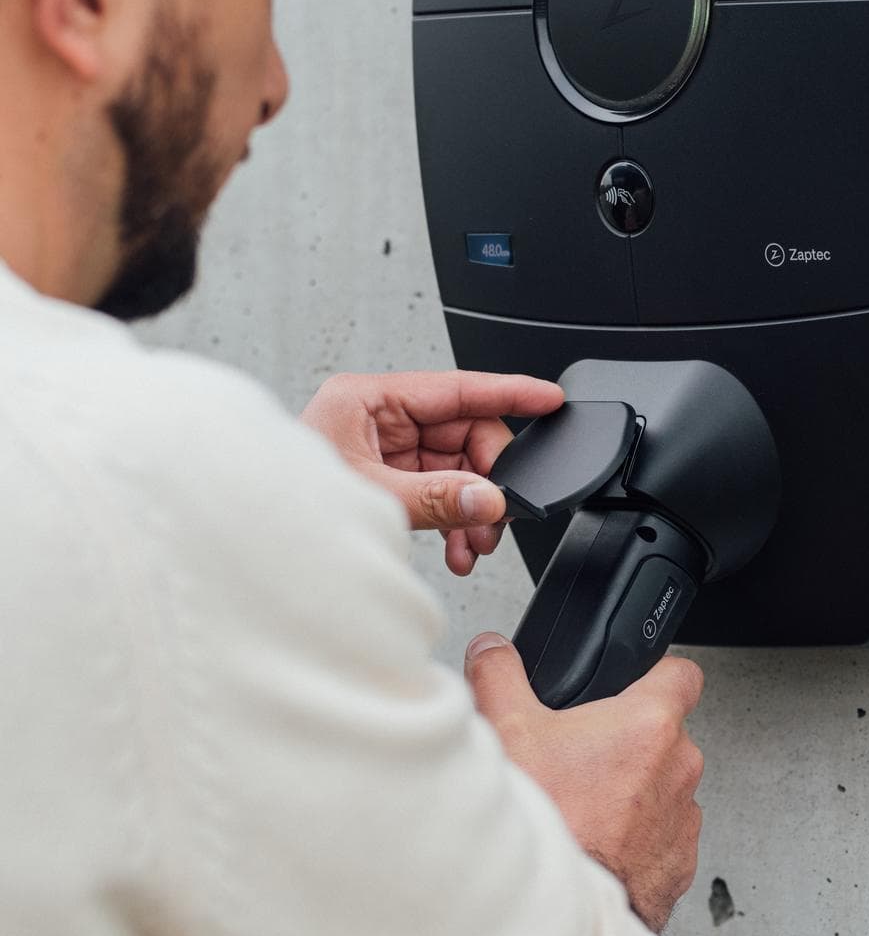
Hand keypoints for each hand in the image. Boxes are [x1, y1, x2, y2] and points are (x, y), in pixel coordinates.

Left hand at [301, 371, 562, 575]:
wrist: (253, 542)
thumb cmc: (284, 506)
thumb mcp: (373, 497)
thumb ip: (438, 497)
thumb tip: (488, 498)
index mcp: (367, 399)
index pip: (456, 387)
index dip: (509, 392)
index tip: (549, 398)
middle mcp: (378, 418)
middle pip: (463, 435)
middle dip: (486, 481)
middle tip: (496, 516)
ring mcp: (383, 448)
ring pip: (455, 469)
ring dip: (471, 510)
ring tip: (473, 545)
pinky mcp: (386, 477)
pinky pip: (439, 492)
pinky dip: (453, 521)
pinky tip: (456, 548)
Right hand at [465, 633, 705, 932]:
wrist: (550, 908)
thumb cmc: (541, 824)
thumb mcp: (505, 729)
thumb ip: (500, 675)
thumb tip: (492, 651)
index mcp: (649, 725)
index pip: (682, 675)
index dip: (658, 674)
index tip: (639, 683)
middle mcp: (679, 770)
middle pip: (665, 736)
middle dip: (628, 742)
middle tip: (581, 757)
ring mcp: (682, 822)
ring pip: (664, 790)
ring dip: (634, 793)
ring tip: (583, 806)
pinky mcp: (677, 867)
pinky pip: (661, 839)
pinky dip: (635, 840)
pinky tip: (594, 842)